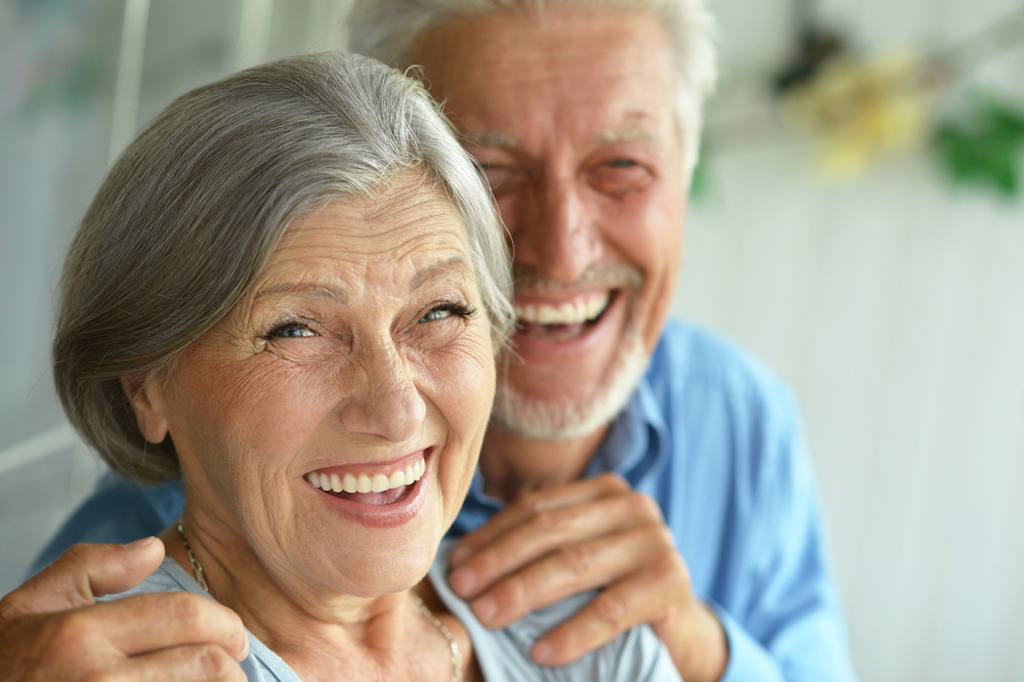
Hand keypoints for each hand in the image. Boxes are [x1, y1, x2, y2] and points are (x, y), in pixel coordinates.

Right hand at [0, 538, 248, 681]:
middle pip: (206, 664)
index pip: (185, 615)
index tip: (236, 634)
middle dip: (233, 665)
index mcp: (80, 634)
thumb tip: (154, 548)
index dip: (226, 622)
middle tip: (236, 666)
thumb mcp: (30, 606)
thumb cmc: (5, 666)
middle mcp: (96, 680)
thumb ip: (92, 567)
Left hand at [446, 473, 727, 680]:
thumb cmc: (614, 590)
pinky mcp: (670, 581)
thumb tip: (460, 559)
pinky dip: (571, 633)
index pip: (536, 507)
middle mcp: (633, 505)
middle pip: (551, 530)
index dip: (492, 535)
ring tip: (487, 616)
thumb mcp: (578, 557)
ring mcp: (655, 540)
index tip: (455, 564)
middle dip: (500, 561)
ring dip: (523, 592)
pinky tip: (540, 652)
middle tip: (462, 590)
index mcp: (604, 490)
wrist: (679, 630)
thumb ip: (538, 546)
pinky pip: (609, 609)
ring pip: (574, 564)